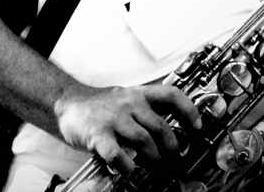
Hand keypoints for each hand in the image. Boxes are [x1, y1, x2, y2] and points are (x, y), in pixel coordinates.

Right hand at [55, 83, 200, 175]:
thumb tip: (169, 134)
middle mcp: (128, 104)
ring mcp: (113, 118)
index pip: (170, 94)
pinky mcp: (98, 134)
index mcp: (137, 95)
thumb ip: (144, 113)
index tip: (196, 126)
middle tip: (172, 161)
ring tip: (152, 166)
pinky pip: (119, 154)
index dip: (188, 110)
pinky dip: (127, 166)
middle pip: (162, 126)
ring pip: (145, 140)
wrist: (66, 104)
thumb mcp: (124, 100)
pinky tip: (128, 168)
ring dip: (153, 158)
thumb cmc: (98, 107)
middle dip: (172, 148)